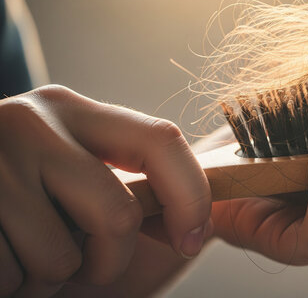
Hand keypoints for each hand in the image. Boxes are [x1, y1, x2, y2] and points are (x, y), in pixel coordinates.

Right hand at [0, 85, 211, 296]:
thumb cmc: (16, 199)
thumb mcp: (74, 179)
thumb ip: (132, 190)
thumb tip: (204, 214)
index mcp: (74, 111)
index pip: (161, 142)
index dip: (192, 197)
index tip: (192, 239)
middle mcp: (33, 122)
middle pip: (117, 212)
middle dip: (111, 262)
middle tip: (89, 266)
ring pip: (58, 256)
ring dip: (47, 277)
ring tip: (21, 251)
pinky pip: (8, 273)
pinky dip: (8, 284)